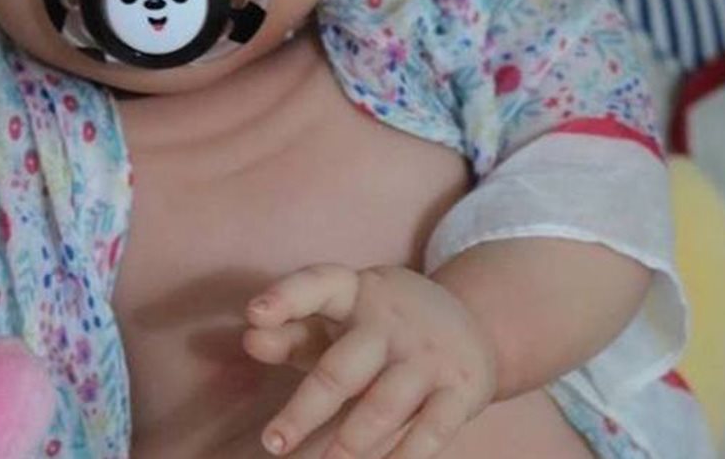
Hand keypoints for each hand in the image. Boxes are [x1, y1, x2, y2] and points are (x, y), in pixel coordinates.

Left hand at [242, 265, 496, 457]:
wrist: (475, 321)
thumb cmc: (379, 327)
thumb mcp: (338, 319)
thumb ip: (292, 331)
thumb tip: (249, 339)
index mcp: (357, 291)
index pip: (319, 284)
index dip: (288, 297)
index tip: (254, 315)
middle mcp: (393, 318)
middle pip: (344, 365)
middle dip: (307, 408)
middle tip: (272, 442)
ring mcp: (429, 353)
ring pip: (384, 404)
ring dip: (351, 442)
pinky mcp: (461, 388)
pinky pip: (430, 432)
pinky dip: (402, 458)